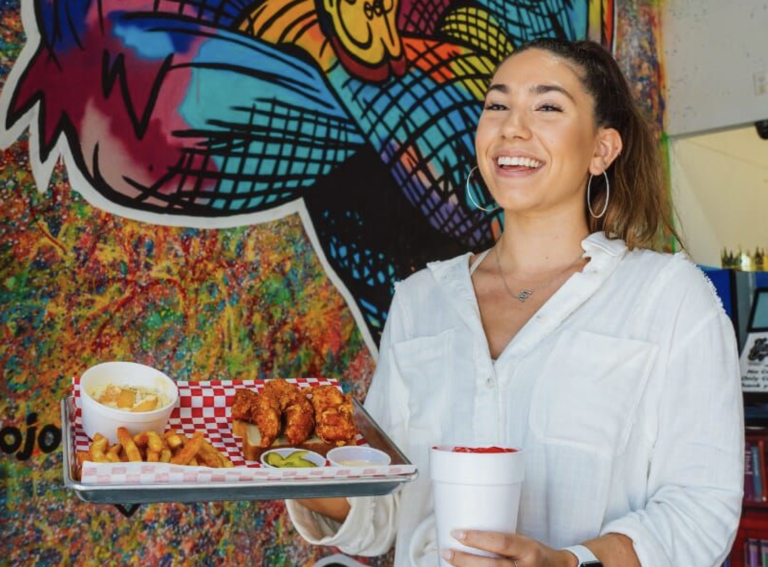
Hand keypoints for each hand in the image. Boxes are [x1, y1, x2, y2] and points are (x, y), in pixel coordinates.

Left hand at [441, 530, 575, 566]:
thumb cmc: (537, 554)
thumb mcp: (525, 541)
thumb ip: (503, 540)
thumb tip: (471, 532)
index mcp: (529, 549)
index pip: (501, 542)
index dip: (478, 538)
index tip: (458, 533)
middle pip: (491, 566)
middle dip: (465, 560)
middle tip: (447, 551)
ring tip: (450, 563)